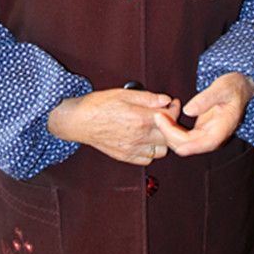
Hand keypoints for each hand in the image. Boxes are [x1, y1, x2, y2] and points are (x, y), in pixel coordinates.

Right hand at [48, 88, 180, 165]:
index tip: (172, 104)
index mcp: (139, 118)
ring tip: (156, 129)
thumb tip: (165, 99)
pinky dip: (151, 151)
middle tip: (167, 116)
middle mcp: (138, 136)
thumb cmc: (98, 105)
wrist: (79, 121)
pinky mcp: (126, 157)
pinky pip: (148, 160)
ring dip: (163, 140)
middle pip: (170, 136)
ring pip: (162, 151)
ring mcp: (133, 149)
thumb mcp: (123, 94)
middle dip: (172, 125)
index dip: (175, 108)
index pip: (170, 117)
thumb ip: (147, 98)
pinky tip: (145, 140)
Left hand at [153, 72, 253, 156]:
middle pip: (186, 146)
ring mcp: (206, 136)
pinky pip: (182, 137)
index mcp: (221, 131)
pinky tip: (166, 117)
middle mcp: (213, 138)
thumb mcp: (221, 88)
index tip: (163, 122)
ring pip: (182, 144)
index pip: (198, 144)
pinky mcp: (200, 132)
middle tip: (157, 115)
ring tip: (159, 115)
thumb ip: (206, 99)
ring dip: (168, 133)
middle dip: (169, 134)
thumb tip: (188, 110)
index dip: (177, 137)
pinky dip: (172, 130)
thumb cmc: (233, 87)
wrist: (240, 88)